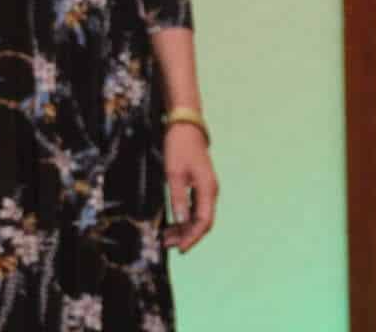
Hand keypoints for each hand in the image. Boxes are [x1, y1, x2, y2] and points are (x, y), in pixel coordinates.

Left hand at [163, 123, 217, 251]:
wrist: (186, 126)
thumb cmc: (180, 147)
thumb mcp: (174, 173)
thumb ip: (178, 198)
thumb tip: (181, 221)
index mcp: (207, 188)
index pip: (204, 221)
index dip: (193, 237)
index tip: (180, 249)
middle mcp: (210, 191)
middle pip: (202, 222)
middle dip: (187, 235)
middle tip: (167, 245)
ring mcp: (206, 188)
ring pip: (198, 216)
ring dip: (184, 228)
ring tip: (166, 237)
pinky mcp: (200, 185)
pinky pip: (194, 207)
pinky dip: (184, 217)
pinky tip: (172, 223)